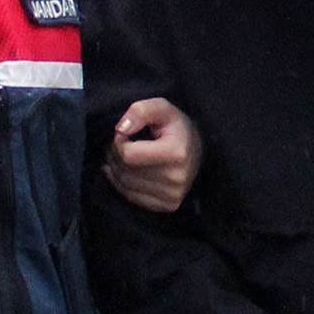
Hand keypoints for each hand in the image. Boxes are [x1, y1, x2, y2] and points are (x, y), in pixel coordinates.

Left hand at [106, 95, 200, 215]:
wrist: (198, 150)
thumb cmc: (176, 127)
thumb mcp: (162, 108)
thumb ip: (141, 111)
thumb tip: (120, 129)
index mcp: (176, 153)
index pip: (128, 155)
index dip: (118, 142)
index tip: (124, 134)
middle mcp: (177, 178)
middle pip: (126, 172)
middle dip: (115, 156)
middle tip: (118, 145)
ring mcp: (174, 195)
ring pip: (125, 186)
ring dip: (116, 170)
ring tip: (121, 157)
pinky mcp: (169, 205)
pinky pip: (132, 198)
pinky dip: (122, 185)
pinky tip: (125, 172)